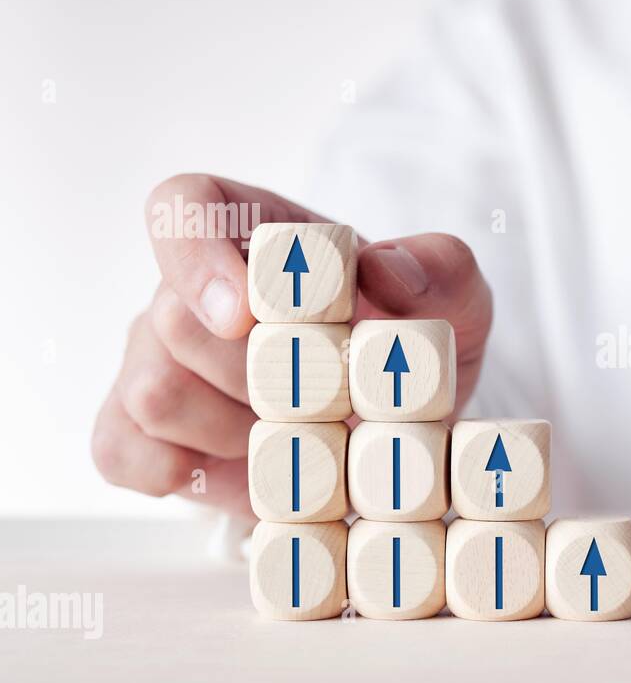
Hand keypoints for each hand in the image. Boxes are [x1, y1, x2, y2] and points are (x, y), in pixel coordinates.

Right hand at [91, 174, 492, 517]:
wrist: (400, 415)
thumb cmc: (412, 337)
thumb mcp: (457, 298)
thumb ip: (438, 267)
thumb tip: (385, 271)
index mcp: (256, 233)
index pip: (183, 207)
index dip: (197, 255)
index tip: (246, 314)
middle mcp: (190, 290)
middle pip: (174, 319)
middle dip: (257, 376)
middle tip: (329, 404)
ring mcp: (155, 359)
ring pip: (153, 393)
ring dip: (235, 432)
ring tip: (303, 441)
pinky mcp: (142, 430)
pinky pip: (120, 451)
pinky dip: (179, 474)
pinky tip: (243, 476)